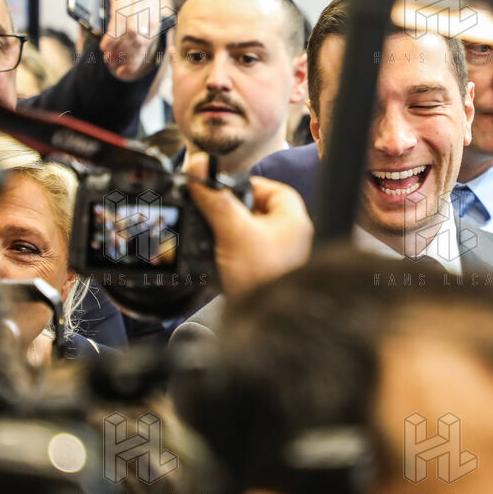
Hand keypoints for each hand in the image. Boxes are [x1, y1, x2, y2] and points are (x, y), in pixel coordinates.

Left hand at [99, 0, 164, 80]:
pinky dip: (135, 63)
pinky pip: (147, 48)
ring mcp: (151, 15)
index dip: (114, 34)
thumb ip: (94, 14)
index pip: (122, 16)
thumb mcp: (101, 0)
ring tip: (113, 65)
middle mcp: (142, 2)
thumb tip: (85, 35)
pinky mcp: (156, 27)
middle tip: (109, 60)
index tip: (104, 48)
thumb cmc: (111, 0)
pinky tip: (123, 72)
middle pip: (134, 31)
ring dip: (127, 58)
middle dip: (121, 49)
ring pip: (142, 42)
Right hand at [183, 152, 311, 297]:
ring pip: (246, 232)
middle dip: (230, 210)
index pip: (270, 187)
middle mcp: (289, 236)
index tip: (220, 188)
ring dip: (226, 232)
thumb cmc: (262, 278)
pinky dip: (227, 252)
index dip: (243, 185)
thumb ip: (217, 200)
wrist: (263, 325)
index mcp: (293, 219)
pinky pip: (241, 253)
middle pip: (254, 209)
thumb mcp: (234, 232)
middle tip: (211, 214)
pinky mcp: (261, 273)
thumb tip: (199, 168)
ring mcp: (276, 256)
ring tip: (213, 238)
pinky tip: (215, 257)